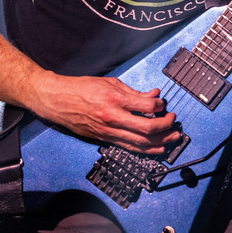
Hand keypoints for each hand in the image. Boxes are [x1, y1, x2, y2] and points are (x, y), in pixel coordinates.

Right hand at [34, 74, 180, 154]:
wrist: (58, 100)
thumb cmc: (82, 88)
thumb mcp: (110, 83)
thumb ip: (133, 92)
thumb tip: (154, 94)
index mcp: (114, 99)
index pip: (146, 105)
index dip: (160, 105)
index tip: (162, 103)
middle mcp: (113, 117)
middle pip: (147, 127)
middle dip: (165, 126)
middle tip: (173, 121)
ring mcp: (108, 131)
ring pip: (141, 142)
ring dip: (160, 141)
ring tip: (173, 137)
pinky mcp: (104, 139)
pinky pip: (129, 147)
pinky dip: (146, 149)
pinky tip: (157, 148)